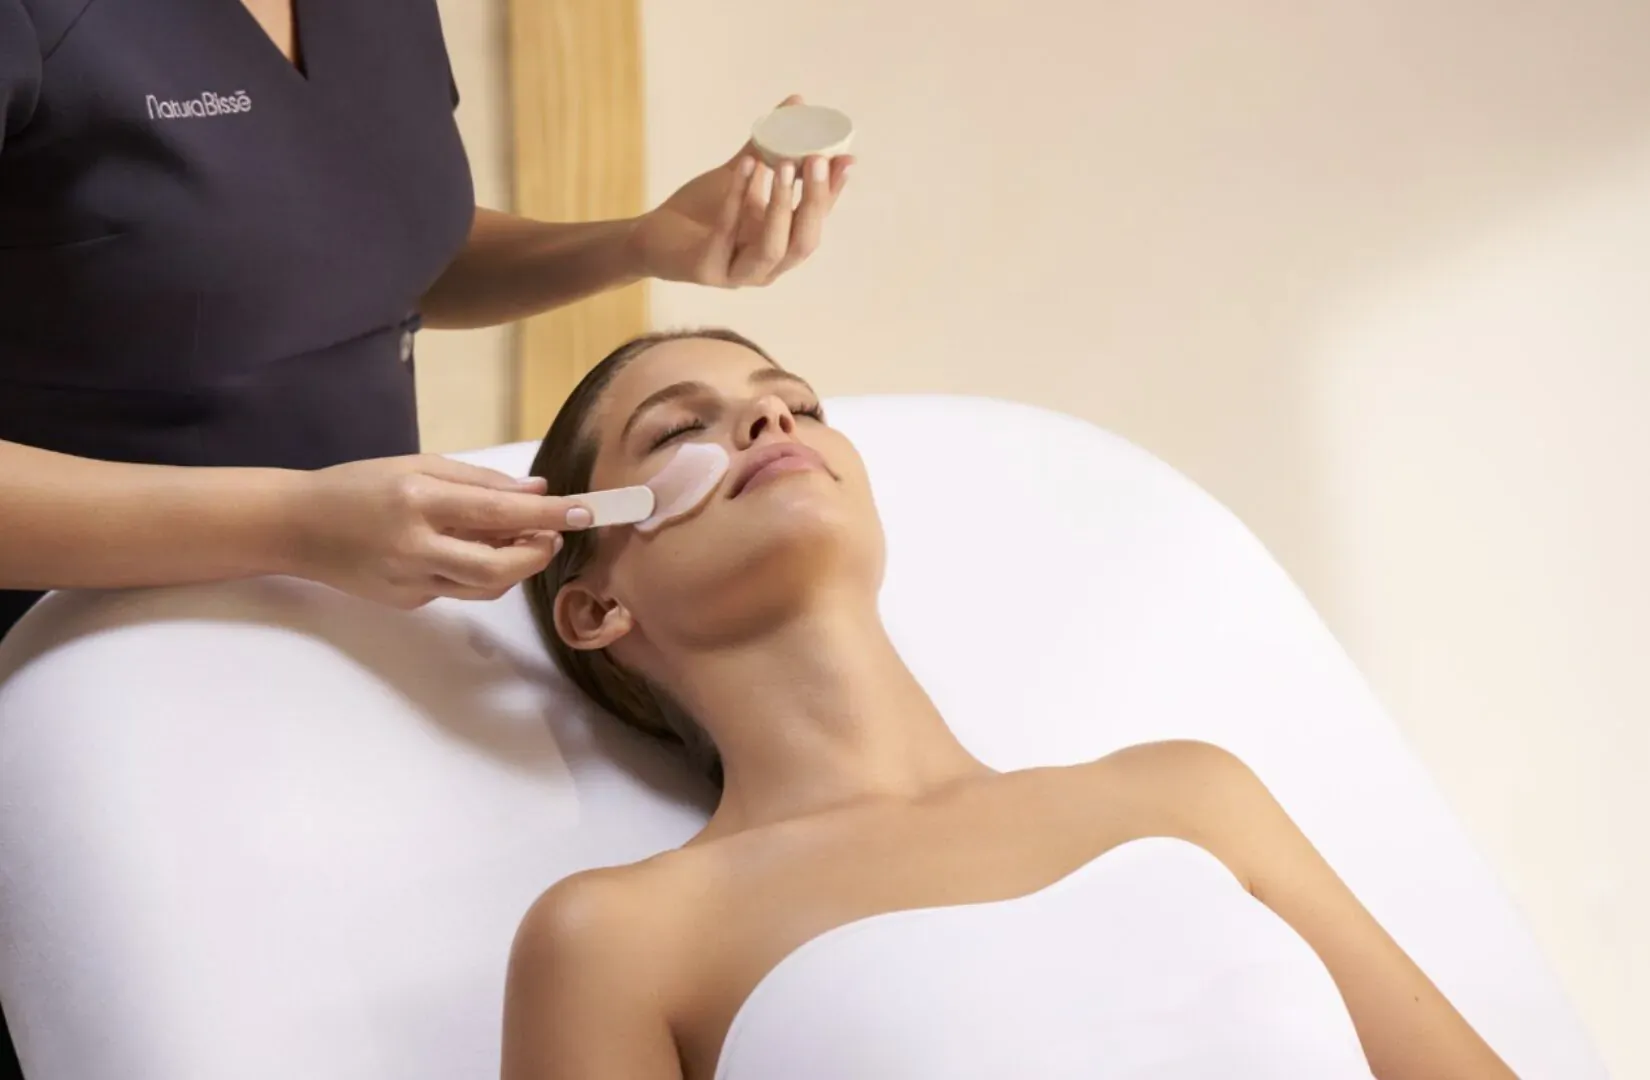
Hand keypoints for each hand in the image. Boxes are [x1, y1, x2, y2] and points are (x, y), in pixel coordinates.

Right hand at [285, 455, 590, 608]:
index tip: (584, 512)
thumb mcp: (416, 465)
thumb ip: (478, 481)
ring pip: (484, 588)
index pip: (498, 513)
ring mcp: (409, 582)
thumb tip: (538, 491)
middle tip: (553, 535)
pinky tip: (461, 550)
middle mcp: (415, 547)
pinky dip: (473, 571)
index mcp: (418, 502)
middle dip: (537, 554)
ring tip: (519, 540)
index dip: (547, 515)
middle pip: (498, 569)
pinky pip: (457, 589)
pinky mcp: (406, 602)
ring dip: (513, 567)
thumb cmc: (358, 486)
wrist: (296, 527)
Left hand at [628, 94, 853, 287]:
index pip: (817, 221)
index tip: (844, 158)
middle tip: (816, 159)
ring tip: (781, 163)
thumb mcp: (742, 175)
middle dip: (813, 201)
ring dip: (780, 205)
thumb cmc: (703, 209)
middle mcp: (768, 267)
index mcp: (783, 245)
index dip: (832, 192)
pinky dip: (738, 196)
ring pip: (772, 247)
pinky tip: (744, 166)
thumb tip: (798, 104)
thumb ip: (769, 146)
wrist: (653, 236)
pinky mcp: (708, 271)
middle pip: (804, 242)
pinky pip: (727, 233)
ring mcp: (739, 274)